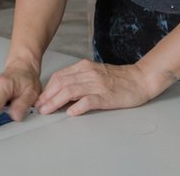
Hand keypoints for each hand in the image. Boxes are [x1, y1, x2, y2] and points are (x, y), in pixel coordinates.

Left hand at [35, 59, 166, 115]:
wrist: (140, 79)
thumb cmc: (117, 79)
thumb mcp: (94, 74)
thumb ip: (78, 80)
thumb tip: (60, 95)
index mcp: (84, 67)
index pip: (59, 76)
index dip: (46, 88)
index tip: (39, 99)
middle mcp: (89, 73)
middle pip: (61, 83)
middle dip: (47, 96)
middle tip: (39, 107)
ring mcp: (98, 84)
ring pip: (71, 91)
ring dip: (56, 102)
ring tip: (48, 110)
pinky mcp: (107, 96)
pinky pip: (89, 100)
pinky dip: (78, 107)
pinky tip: (71, 113)